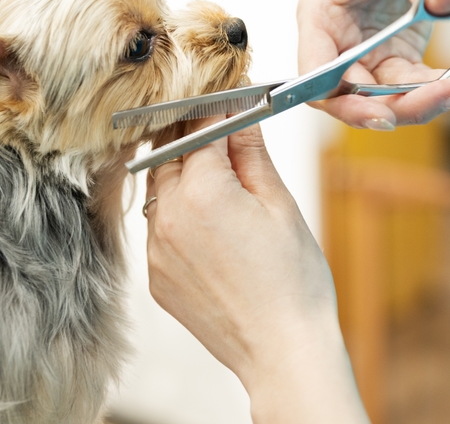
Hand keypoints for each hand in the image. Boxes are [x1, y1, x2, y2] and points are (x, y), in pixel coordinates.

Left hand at [146, 120, 365, 422]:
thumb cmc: (293, 280)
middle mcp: (167, 217)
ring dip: (181, 174)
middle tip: (220, 132)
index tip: (230, 99)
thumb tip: (242, 112)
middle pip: (169, 154)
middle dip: (192, 137)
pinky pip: (159, 228)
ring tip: (218, 179)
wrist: (282, 351)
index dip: (218, 109)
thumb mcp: (279, 204)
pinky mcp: (156, 276)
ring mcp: (156, 250)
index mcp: (202, 191)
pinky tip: (210, 224)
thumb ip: (251, 153)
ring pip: (159, 190)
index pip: (200, 128)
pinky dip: (178, 215)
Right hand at [297, 0, 449, 129]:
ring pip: (394, 98)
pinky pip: (419, 86)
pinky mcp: (394, 61)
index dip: (344, 104)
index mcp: (320, 15)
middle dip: (409, 103)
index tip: (384, 117)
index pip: (317, 78)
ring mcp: (365, 57)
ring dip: (441, 98)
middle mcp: (336, 45)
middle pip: (359, 97)